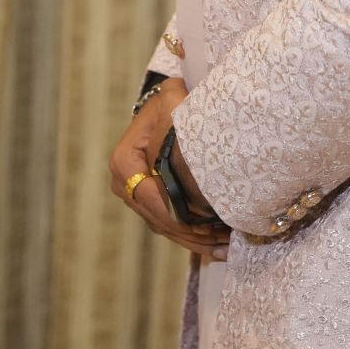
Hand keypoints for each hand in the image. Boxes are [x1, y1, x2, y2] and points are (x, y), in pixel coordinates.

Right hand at [108, 78, 229, 258]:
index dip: (177, 213)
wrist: (171, 107)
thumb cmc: (174, 102)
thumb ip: (174, 108)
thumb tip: (180, 116)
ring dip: (197, 241)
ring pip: (167, 228)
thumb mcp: (172, 100)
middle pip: (159, 218)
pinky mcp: (153, 206)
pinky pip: (173, 228)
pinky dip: (195, 238)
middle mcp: (124, 184)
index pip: (149, 196)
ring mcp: (138, 198)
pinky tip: (219, 247)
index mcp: (124, 161)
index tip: (206, 223)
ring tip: (226, 248)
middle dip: (192, 233)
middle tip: (223, 241)